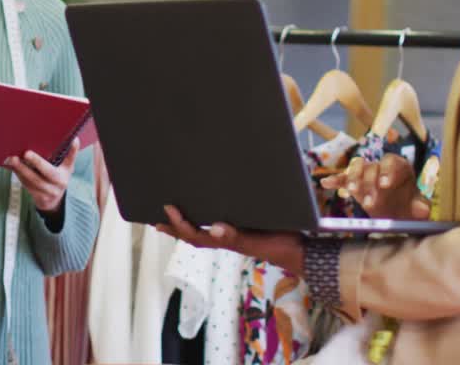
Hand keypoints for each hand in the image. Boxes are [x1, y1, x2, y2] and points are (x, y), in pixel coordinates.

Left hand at [6, 138, 78, 212]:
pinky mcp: (39, 198)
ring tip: (12, 159)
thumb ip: (68, 155)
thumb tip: (73, 139)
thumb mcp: (66, 167)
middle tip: (25, 153)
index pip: (69, 161)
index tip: (73, 140)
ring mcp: (49, 192)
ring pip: (33, 180)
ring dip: (21, 169)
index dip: (72, 151)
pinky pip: (27, 185)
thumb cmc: (59, 177)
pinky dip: (19, 175)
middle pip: (48, 172)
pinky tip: (12, 167)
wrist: (54, 201)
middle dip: (36, 162)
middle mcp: (59, 184)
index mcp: (65, 173)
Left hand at [156, 205, 303, 273]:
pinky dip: (207, 220)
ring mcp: (236, 235)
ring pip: (206, 232)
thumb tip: (213, 228)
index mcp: (227, 241)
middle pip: (195, 236)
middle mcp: (227, 239)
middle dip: (176, 229)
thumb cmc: (280, 244)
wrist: (302, 251)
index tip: (167, 209)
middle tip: (157, 221)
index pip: (196, 235)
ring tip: (175, 216)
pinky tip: (208, 212)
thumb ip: (237, 236)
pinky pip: (220, 226)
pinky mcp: (246, 230)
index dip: (179, 225)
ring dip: (188, 226)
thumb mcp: (257, 239)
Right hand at [319, 154, 429, 219]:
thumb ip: (419, 205)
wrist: (398, 213)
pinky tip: (325, 184)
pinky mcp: (355, 183)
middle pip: (372, 166)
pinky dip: (335, 180)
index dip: (387, 171)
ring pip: (356, 167)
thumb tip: (423, 209)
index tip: (385, 185)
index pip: (391, 161)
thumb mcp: (416, 206)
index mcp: (398, 167)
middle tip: (371, 203)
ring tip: (352, 192)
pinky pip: (343, 178)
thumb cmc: (409, 206)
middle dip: (369, 184)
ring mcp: (366, 173)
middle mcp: (381, 166)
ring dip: (353, 179)